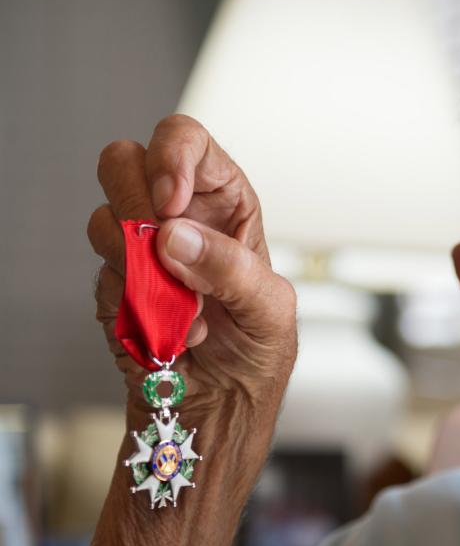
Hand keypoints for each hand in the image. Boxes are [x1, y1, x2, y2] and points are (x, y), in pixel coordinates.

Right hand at [88, 114, 296, 425]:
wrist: (223, 404)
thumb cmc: (258, 350)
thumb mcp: (270, 309)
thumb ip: (230, 269)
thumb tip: (174, 236)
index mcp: (224, 202)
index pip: (186, 141)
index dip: (170, 155)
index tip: (169, 200)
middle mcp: (178, 216)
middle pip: (124, 162)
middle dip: (137, 204)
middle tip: (162, 249)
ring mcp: (140, 248)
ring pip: (104, 220)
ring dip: (142, 268)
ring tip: (187, 307)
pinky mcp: (114, 285)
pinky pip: (102, 277)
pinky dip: (135, 306)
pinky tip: (169, 328)